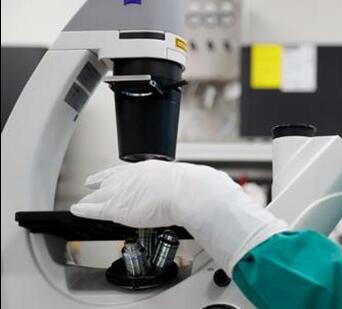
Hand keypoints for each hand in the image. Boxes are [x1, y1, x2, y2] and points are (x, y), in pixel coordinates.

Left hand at [71, 160, 286, 272]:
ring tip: (83, 200)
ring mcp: (126, 189)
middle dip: (101, 180)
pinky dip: (85, 208)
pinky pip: (96, 207)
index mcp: (150, 168)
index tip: (114, 174)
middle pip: (112, 177)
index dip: (119, 173)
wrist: (193, 192)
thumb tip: (208, 187)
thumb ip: (192, 183)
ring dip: (91, 196)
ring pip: (101, 193)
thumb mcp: (192, 180)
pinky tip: (77, 210)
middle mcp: (135, 175)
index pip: (130, 169)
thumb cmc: (198, 187)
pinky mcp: (120, 206)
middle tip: (93, 180)